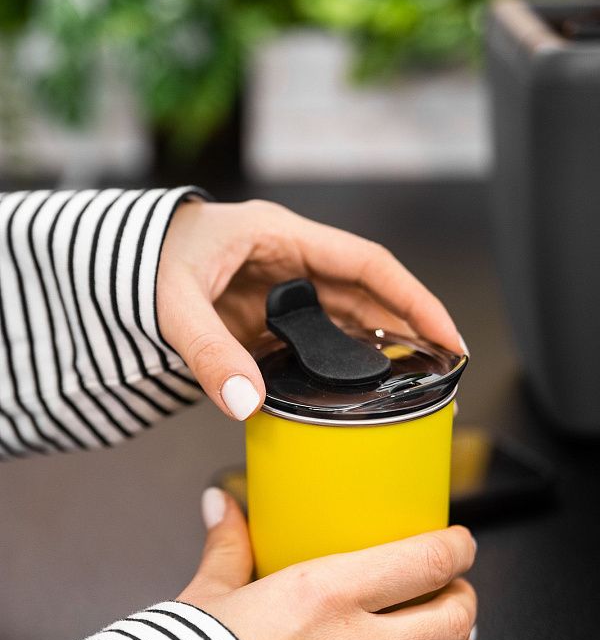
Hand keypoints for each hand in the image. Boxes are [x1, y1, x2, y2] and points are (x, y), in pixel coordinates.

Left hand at [157, 199, 463, 419]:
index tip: (446, 333)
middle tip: (444, 369)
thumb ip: (207, 350)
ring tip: (416, 382)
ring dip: (383, 346)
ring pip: (349, 317)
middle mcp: (292, 262)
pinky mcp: (268, 318)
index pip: (368, 264)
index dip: (414, 298)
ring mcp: (282, 291)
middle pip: (369, 294)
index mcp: (282, 237)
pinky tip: (361, 386)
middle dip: (411, 328)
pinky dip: (344, 361)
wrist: (113, 267)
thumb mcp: (173, 301)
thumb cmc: (144, 261)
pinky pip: (319, 338)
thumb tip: (246, 402)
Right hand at [178, 488, 476, 639]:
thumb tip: (221, 504)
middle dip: (462, 595)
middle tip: (452, 583)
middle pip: (452, 617)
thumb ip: (228, 544)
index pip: (425, 563)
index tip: (457, 541)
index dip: (456, 548)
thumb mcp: (208, 595)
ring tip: (447, 630)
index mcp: (324, 595)